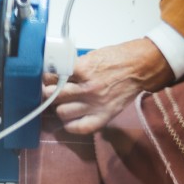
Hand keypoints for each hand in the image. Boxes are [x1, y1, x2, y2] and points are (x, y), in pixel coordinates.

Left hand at [43, 38, 173, 134]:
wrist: (139, 67)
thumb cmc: (115, 58)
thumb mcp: (91, 56)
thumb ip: (73, 65)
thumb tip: (54, 71)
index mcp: (83, 69)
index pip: (53, 76)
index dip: (45, 77)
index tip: (44, 78)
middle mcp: (87, 88)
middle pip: (54, 95)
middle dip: (48, 92)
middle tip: (48, 91)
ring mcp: (96, 104)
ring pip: (63, 112)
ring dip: (59, 107)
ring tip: (62, 103)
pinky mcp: (105, 115)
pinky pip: (81, 127)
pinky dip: (71, 126)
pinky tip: (69, 120)